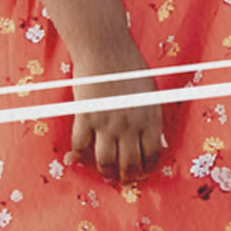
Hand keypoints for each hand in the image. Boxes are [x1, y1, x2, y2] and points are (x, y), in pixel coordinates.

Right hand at [69, 55, 169, 182]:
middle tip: (124, 180)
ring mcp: (107, 123)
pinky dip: (78, 156)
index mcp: (150, 118)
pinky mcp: (86, 117)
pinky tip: (78, 159)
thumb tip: (152, 137)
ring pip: (106, 161)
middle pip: (129, 163)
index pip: (151, 154)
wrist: (106, 49)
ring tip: (106, 175)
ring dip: (106, 173)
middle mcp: (130, 125)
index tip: (144, 173)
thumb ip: (150, 116)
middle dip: (127, 176)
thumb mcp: (150, 92)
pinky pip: (81, 146)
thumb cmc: (130, 66)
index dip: (148, 168)